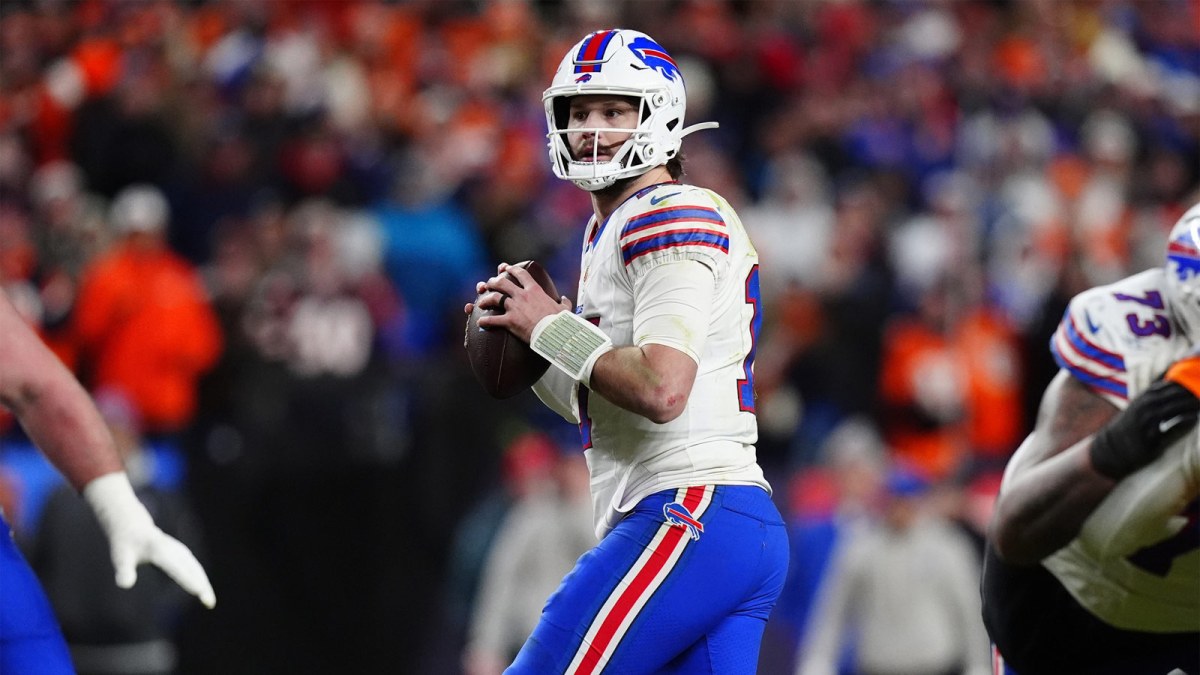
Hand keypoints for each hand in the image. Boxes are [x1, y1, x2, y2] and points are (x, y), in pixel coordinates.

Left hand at [84, 472, 216, 607]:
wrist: (133, 527)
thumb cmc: (126, 545)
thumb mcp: (120, 557)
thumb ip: (123, 570)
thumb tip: (125, 585)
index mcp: (159, 550)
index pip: (176, 568)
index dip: (187, 580)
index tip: (198, 591)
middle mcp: (173, 550)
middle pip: (192, 569)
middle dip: (201, 584)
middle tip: (209, 603)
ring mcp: (180, 551)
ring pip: (196, 569)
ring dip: (204, 584)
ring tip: (209, 602)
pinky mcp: (182, 555)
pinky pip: (195, 569)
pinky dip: (201, 580)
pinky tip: (204, 591)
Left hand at [469, 263, 570, 342]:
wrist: (555, 333)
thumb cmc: (560, 321)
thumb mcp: (564, 309)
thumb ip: (564, 302)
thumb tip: (565, 299)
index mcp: (535, 290)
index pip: (521, 274)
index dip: (511, 269)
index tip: (505, 268)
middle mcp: (522, 296)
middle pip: (502, 283)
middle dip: (493, 281)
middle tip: (489, 283)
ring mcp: (515, 308)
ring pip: (495, 298)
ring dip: (486, 298)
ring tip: (481, 301)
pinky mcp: (510, 321)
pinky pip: (493, 320)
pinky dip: (485, 321)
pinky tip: (480, 322)